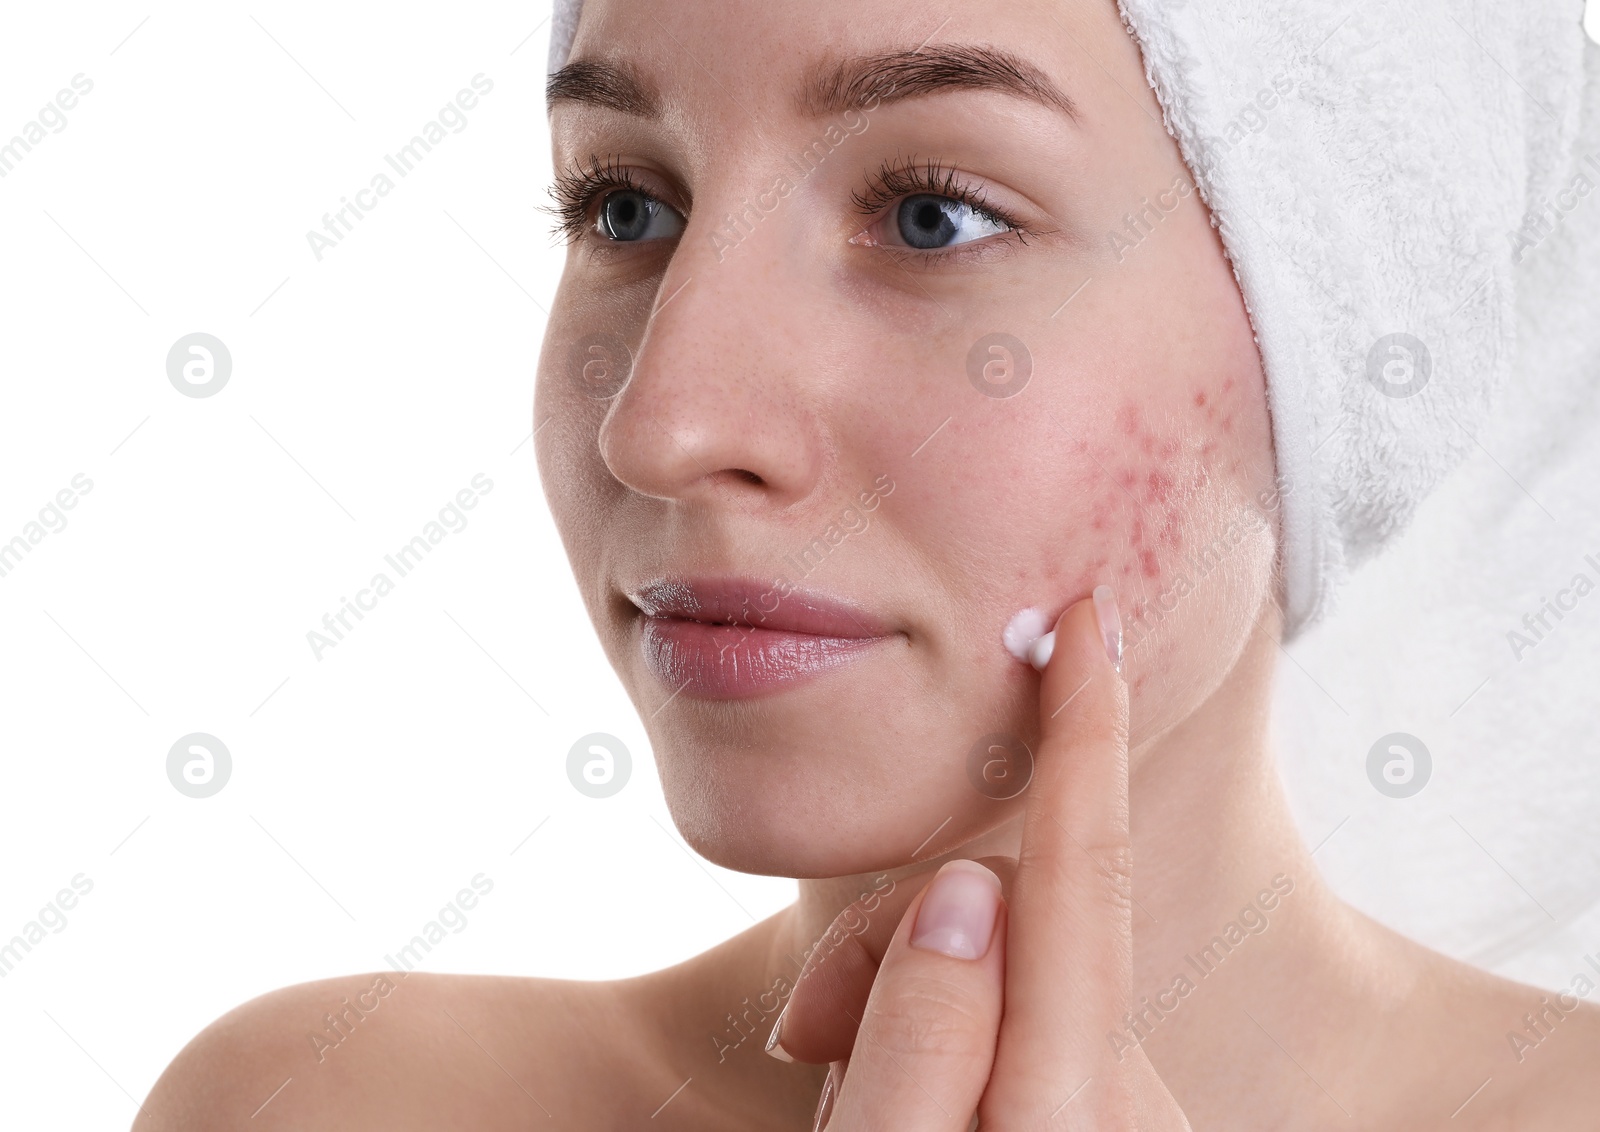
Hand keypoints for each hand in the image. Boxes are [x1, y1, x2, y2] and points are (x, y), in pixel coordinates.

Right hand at [772, 588, 1190, 1129]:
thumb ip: (922, 1031)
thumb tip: (963, 890)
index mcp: (1071, 1105)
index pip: (1079, 877)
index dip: (1082, 732)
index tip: (1091, 623)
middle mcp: (1123, 1101)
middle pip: (1005, 924)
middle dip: (896, 945)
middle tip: (803, 1032)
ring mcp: (1121, 1116)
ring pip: (998, 974)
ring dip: (903, 1007)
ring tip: (841, 1095)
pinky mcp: (1097, 1124)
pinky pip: (1011, 1033)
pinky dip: (936, 1048)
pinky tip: (902, 1113)